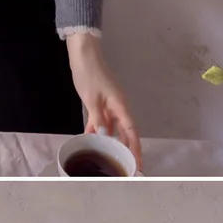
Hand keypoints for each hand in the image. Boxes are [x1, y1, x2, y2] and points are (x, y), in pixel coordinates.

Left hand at [66, 33, 142, 170]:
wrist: (84, 55)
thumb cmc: (90, 74)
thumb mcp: (92, 99)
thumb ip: (98, 119)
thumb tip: (104, 137)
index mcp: (120, 106)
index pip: (131, 131)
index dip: (135, 149)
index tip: (138, 164)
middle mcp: (118, 107)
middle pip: (125, 132)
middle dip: (126, 149)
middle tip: (124, 167)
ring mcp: (109, 105)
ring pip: (112, 128)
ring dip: (111, 142)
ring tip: (108, 158)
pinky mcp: (100, 103)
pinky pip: (101, 121)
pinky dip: (98, 131)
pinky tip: (92, 141)